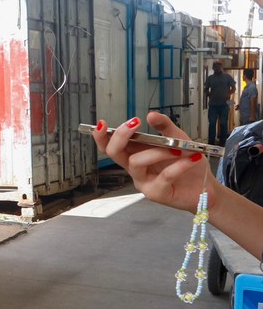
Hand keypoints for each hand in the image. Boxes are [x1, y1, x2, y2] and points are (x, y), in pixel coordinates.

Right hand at [91, 112, 219, 212]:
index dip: (102, 136)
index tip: (103, 123)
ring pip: (137, 162)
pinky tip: (192, 158)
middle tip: (135, 123)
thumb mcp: (179, 140)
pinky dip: (179, 165)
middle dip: (120, 136)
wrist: (205, 188)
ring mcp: (143, 182)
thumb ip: (166, 128)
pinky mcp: (156, 193)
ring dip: (158, 151)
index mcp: (135, 154)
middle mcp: (135, 168)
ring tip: (179, 148)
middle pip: (114, 153)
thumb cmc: (189, 166)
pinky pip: (164, 176)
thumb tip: (151, 115)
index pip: (110, 146)